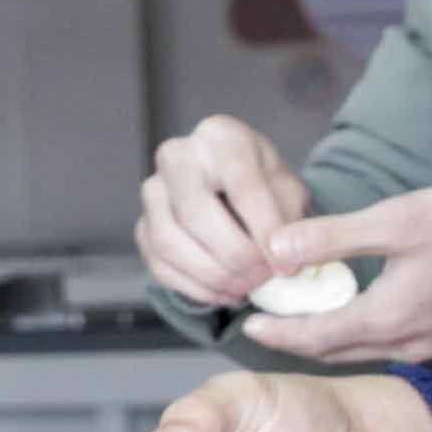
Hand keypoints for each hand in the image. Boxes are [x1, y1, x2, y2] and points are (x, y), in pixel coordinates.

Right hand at [136, 114, 310, 310]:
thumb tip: (281, 257)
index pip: (241, 185)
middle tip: (262, 278)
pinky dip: (196, 288)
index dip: (265, 230)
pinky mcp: (142, 228)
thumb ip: (289, 220)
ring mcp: (152, 193)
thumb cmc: (263, 186)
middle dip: (234, 255)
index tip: (285, 264)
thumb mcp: (288, 190)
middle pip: (195, 212)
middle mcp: (177, 157)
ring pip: (170, 242)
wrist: (230, 190)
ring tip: (246, 288)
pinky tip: (225, 293)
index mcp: (220, 137)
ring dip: (213, 276)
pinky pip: (160, 266)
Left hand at [246, 183, 431, 364]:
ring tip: (300, 315)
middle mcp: (405, 344)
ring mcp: (428, 345)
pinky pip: (386, 344)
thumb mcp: (395, 221)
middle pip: (333, 351)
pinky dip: (358, 333)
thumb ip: (331, 237)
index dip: (277, 331)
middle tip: (265, 320)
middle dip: (295, 338)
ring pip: (360, 350)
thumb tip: (274, 249)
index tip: (247, 321)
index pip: (313, 338)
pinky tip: (352, 312)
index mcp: (386, 319)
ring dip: (326, 337)